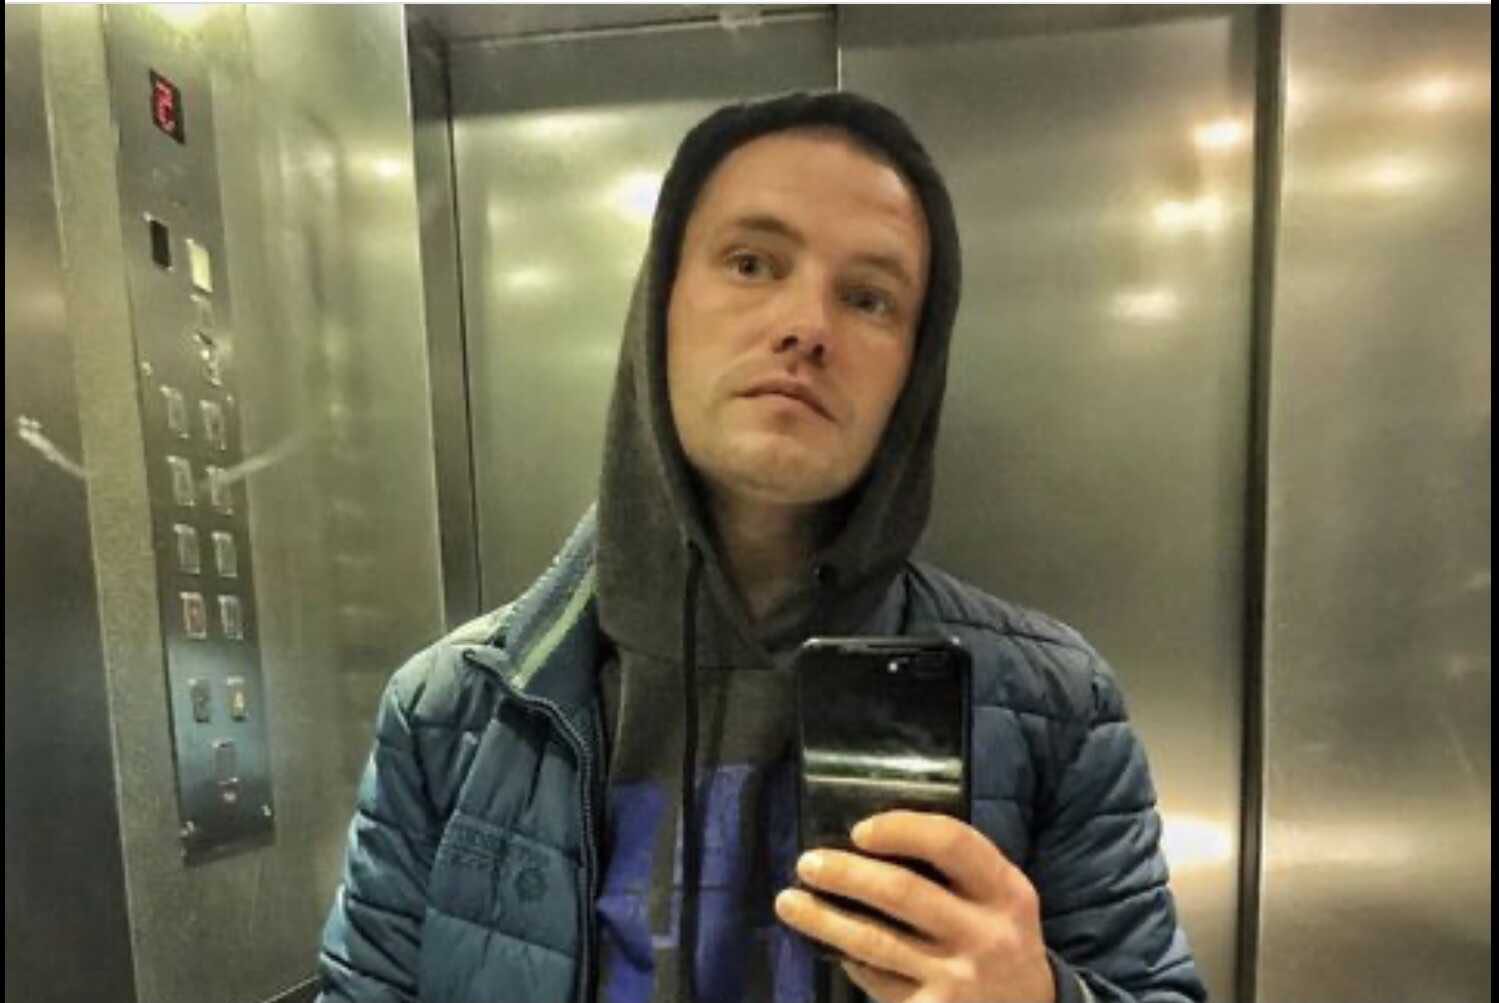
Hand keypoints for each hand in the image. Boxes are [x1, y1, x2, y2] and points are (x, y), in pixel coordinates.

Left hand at [774, 811, 1055, 1002]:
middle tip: (806, 863)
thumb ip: (955, 871)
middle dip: (845, 874)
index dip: (900, 829)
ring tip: (789, 902)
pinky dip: (853, 964)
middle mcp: (987, 934)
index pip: (951, 842)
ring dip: (825, 920)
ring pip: (877, 943)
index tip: (858, 831)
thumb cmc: (999, 938)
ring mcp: (961, 980)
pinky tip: (831, 950)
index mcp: (1005, 890)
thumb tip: (869, 843)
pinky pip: (881, 983)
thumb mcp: (999, 898)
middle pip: (902, 892)